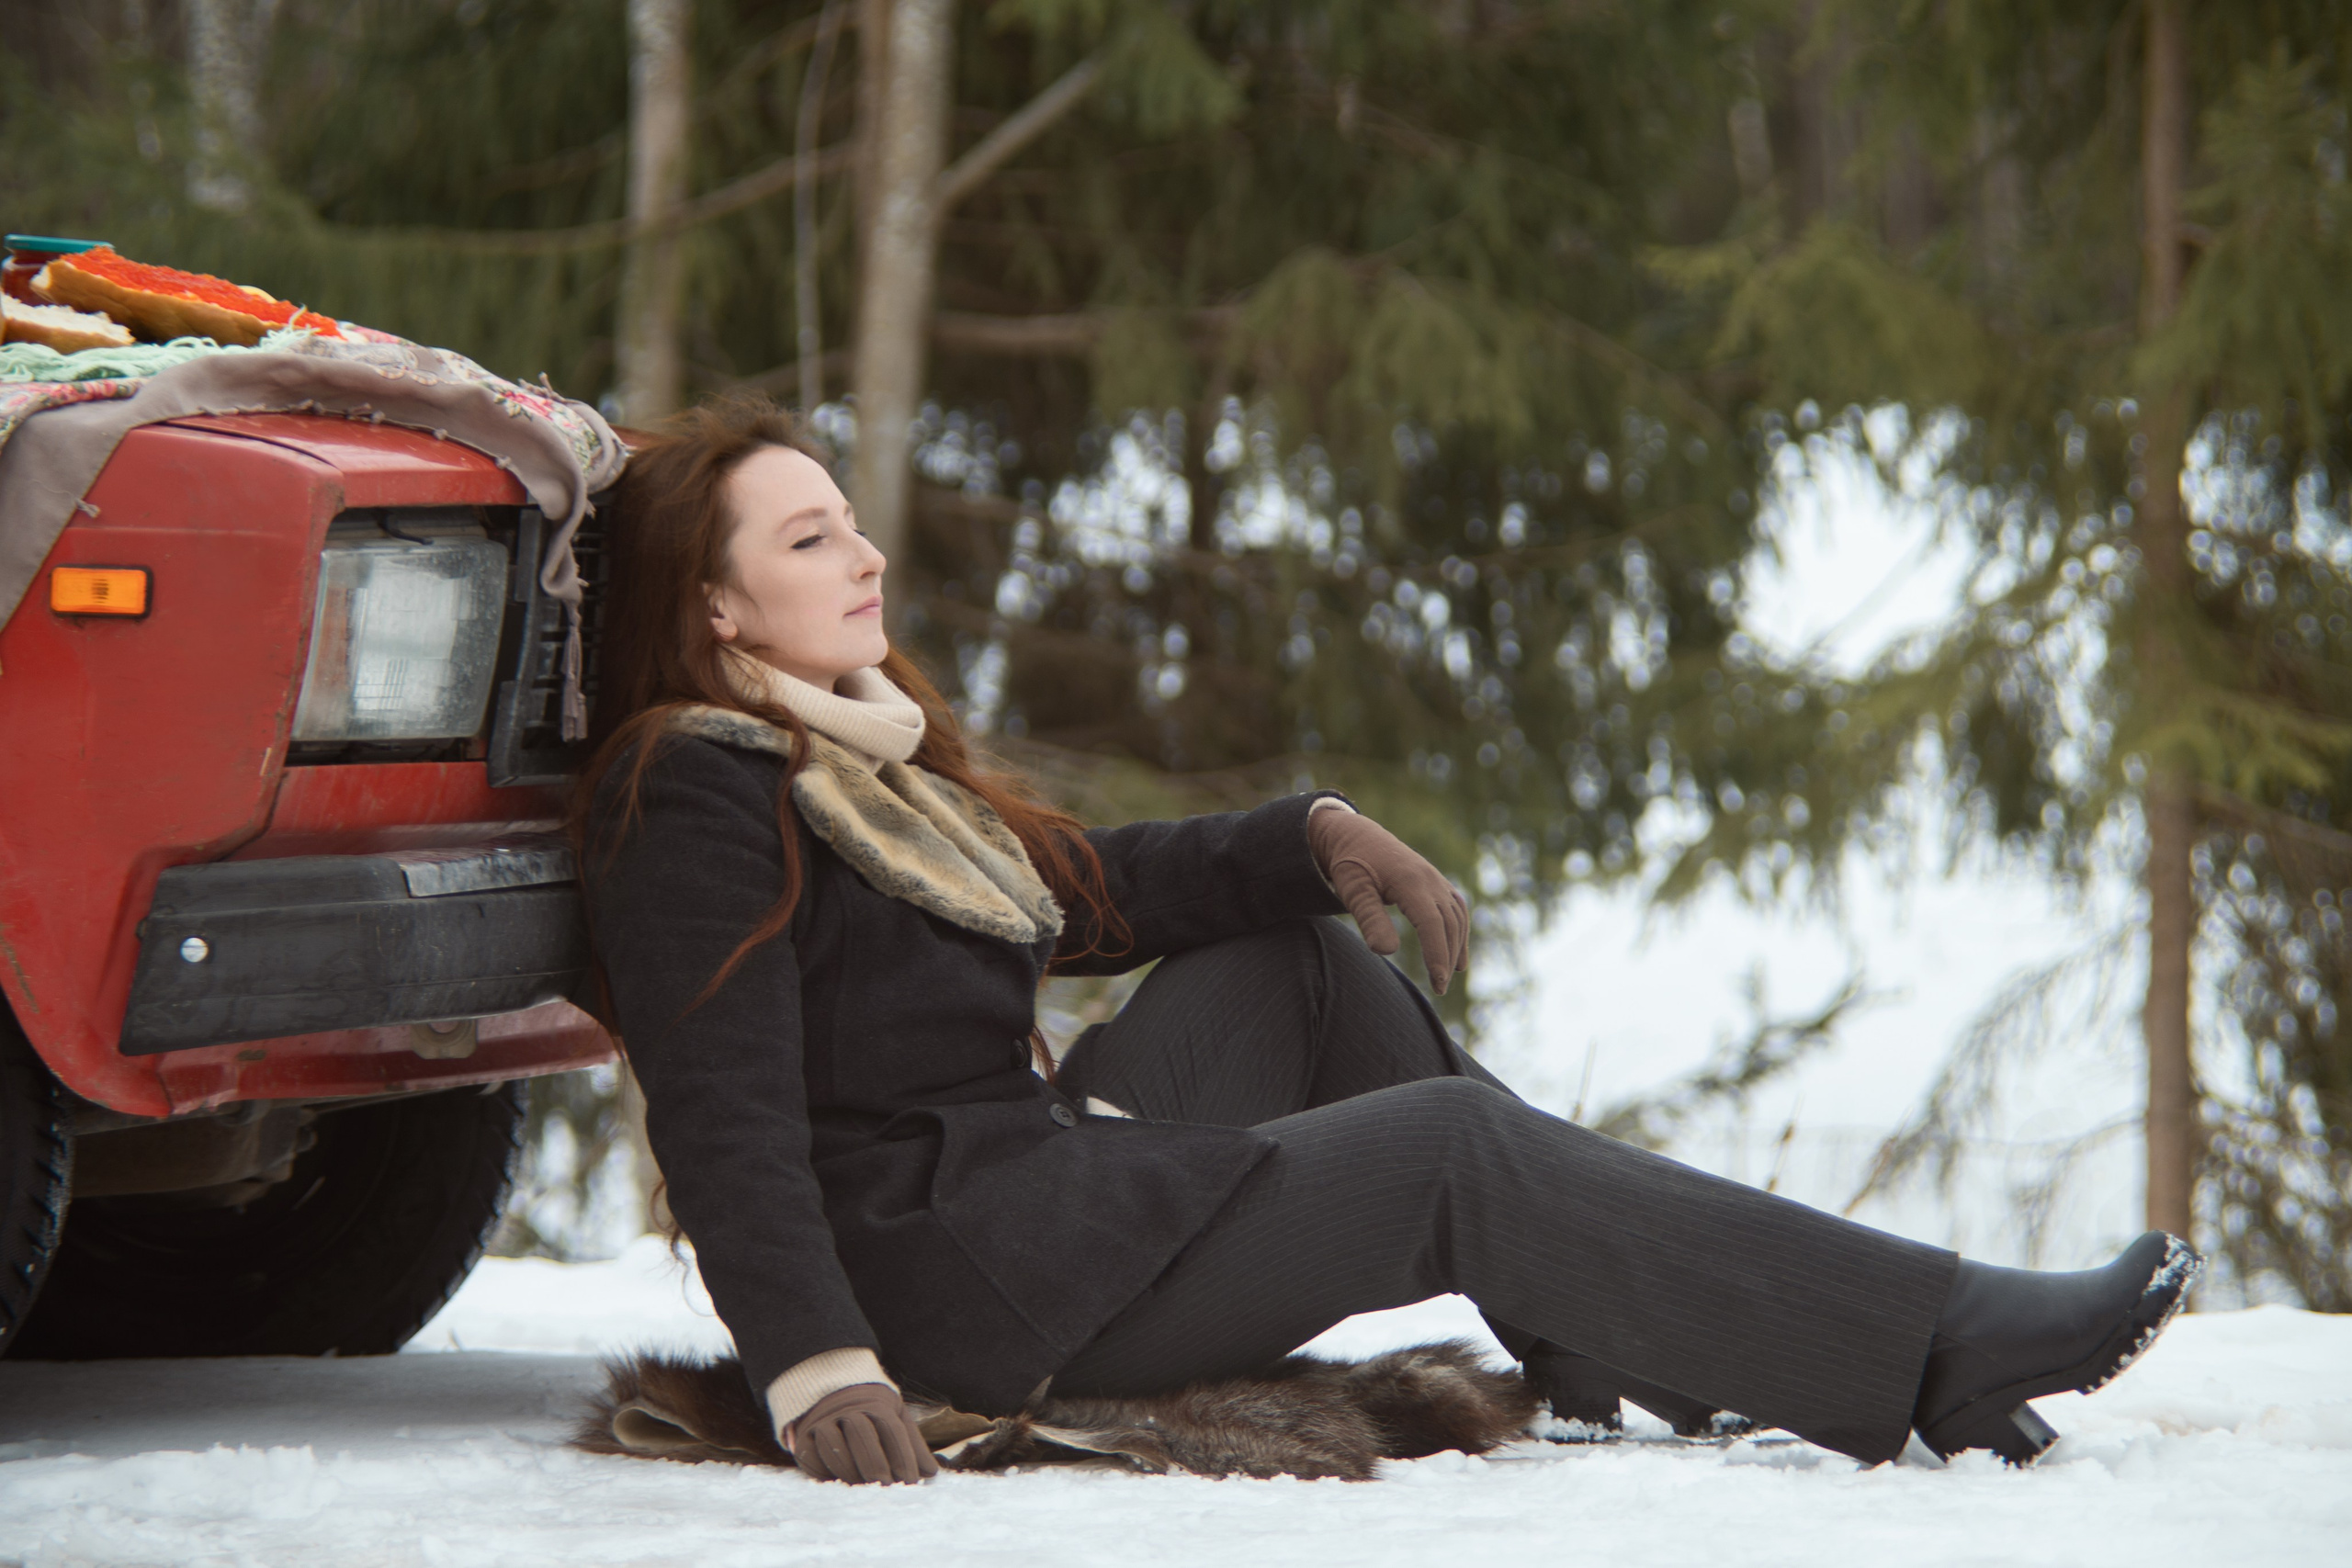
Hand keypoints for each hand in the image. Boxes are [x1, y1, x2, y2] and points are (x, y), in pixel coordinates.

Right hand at [787, 1383, 938, 1483]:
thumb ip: (913, 1445)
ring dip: (851, 1470)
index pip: (891, 1428)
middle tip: (886, 1487)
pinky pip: (812, 1456)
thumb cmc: (871, 1417)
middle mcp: (848, 1409)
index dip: (902, 1456)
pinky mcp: (803, 1439)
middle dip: (876, 1462)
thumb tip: (931, 1473)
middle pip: (862, 1432)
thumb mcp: (896, 1421)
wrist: (830, 1397)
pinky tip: (841, 1486)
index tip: (910, 1482)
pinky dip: (826, 1473)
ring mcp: (823, 1422)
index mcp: (876, 1404)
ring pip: (834, 1444)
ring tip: (864, 1490)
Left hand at [1307, 807, 1468, 992]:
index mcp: (1410, 881)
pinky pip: (1456, 907)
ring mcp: (1435, 878)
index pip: (1431, 924)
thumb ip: (1369, 919)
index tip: (1438, 982)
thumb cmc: (1350, 864)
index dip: (1437, 954)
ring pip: (1457, 916)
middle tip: (1439, 988)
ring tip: (1450, 974)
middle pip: (1448, 923)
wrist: (1355, 834)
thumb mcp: (1352, 890)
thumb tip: (1387, 952)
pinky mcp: (1435, 881)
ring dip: (1457, 946)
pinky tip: (1457, 951)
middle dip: (1447, 957)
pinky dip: (1460, 930)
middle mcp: (1429, 879)